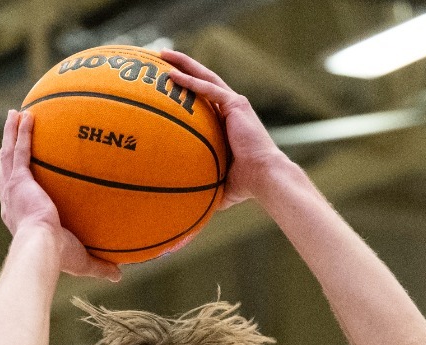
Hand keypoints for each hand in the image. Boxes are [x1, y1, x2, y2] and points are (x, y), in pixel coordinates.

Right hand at [0, 110, 119, 281]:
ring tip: (14, 115)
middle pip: (6, 168)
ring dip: (10, 133)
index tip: (21, 173)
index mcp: (19, 216)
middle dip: (7, 149)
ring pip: (8, 154)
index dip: (16, 182)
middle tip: (12, 132)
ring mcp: (12, 188)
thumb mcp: (81, 261)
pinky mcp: (19, 180)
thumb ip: (99, 265)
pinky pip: (21, 150)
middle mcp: (11, 201)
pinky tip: (27, 115)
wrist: (41, 249)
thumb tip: (119, 274)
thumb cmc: (57, 258)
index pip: (15, 195)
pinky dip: (22, 132)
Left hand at [157, 50, 294, 208]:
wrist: (265, 178)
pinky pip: (208, 89)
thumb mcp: (217, 182)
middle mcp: (231, 108)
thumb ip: (201, 185)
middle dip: (182, 66)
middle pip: (202, 80)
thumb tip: (182, 209)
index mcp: (228, 121)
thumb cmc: (245, 184)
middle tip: (160, 57)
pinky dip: (190, 81)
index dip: (186, 86)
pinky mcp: (236, 105)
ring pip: (205, 77)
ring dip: (183, 64)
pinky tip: (171, 75)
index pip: (203, 98)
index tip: (166, 81)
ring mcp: (234, 104)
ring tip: (161, 54)